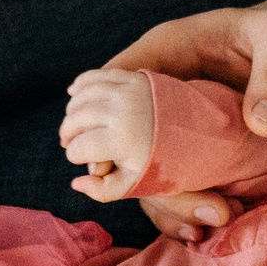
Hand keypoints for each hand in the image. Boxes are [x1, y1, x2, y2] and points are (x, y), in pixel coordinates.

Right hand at [59, 69, 157, 203]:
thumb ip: (104, 189)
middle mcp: (121, 112)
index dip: (74, 156)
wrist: (198, 133)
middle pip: (76, 119)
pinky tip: (74, 94)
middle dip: (67, 133)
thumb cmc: (165, 163)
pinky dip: (81, 84)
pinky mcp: (133, 77)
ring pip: (83, 96)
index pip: (78, 148)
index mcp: (122, 141)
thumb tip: (76, 182)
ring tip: (73, 123)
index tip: (78, 158)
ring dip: (72, 110)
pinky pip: (97, 76)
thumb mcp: (137, 183)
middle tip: (69, 142)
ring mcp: (127, 91)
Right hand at [105, 1, 266, 240]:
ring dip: (164, 202)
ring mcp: (177, 121)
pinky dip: (183, 206)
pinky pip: (175, 178)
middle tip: (179, 208)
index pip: (115, 81)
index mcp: (169, 49)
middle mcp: (163, 87)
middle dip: (138, 178)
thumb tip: (261, 124)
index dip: (102, 123)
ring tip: (197, 229)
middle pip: (124, 134)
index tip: (107, 169)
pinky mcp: (197, 146)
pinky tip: (200, 231)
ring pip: (146, 165)